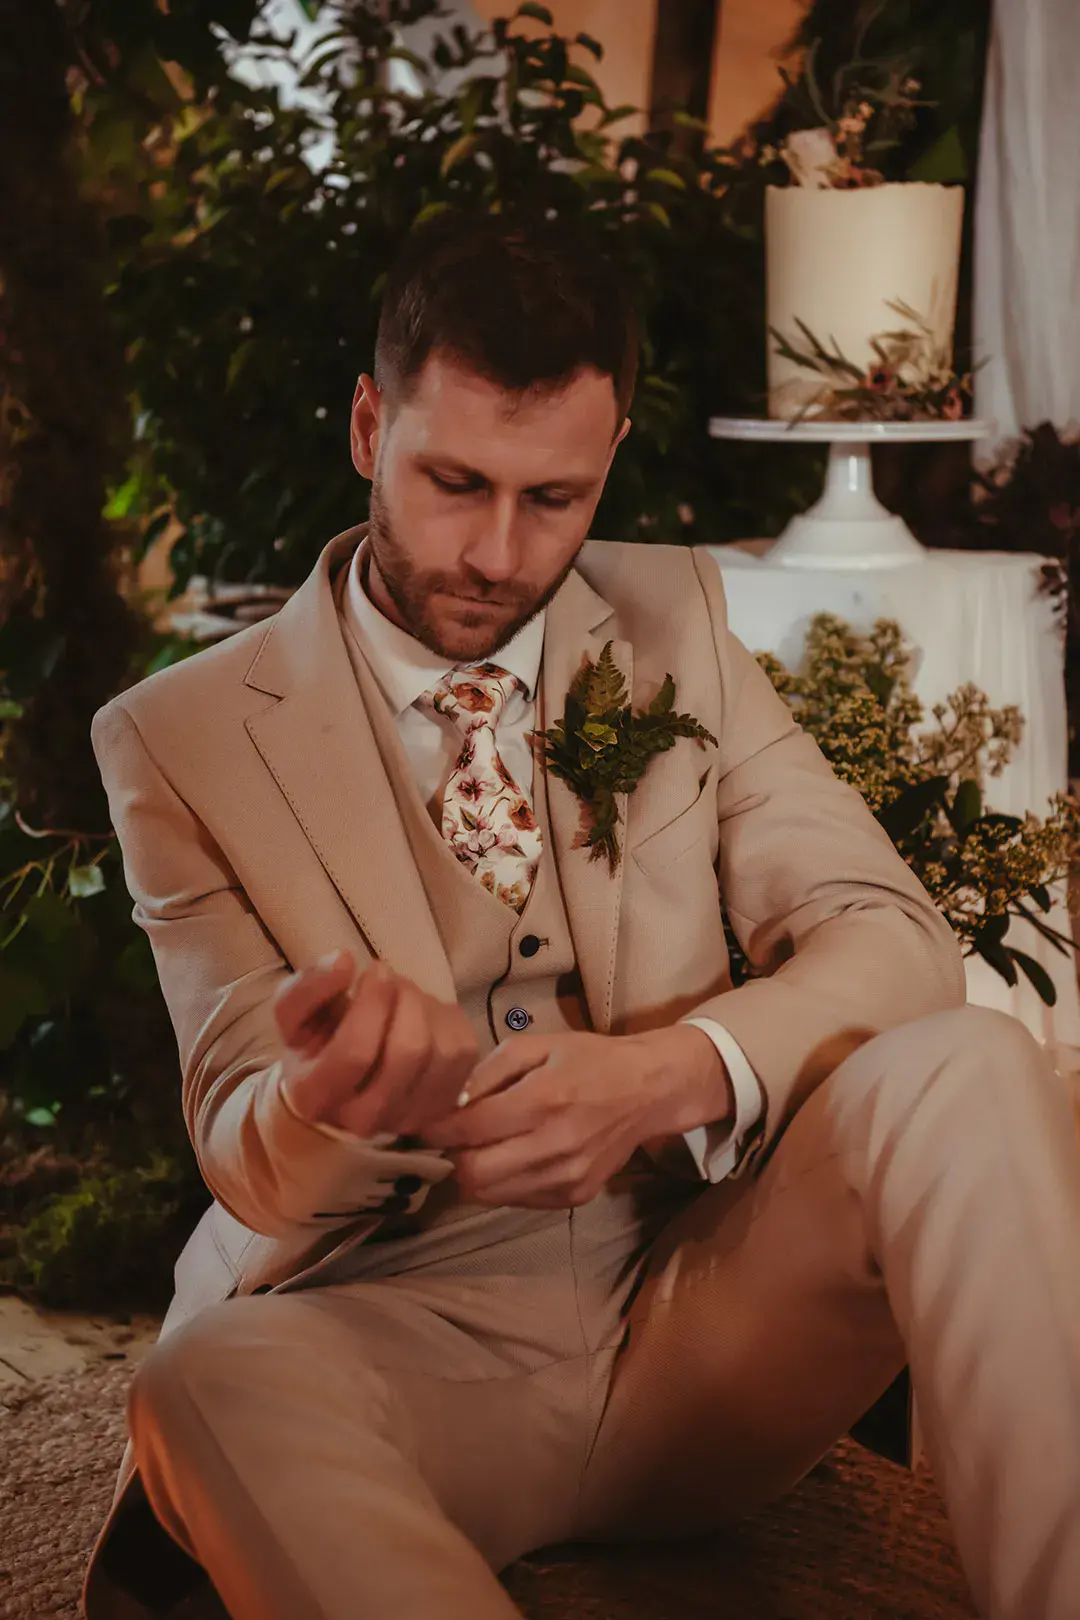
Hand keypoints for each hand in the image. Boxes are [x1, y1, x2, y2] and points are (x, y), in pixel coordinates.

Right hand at [273, 950, 478, 1138]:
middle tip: (389, 978)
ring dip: (426, 1007)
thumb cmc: (315, 1045)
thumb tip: (344, 961)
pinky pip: (463, 1051)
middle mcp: (363, 1119)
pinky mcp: (444, 1104)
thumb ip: (307, 986)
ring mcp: (409, 1117)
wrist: (341, 1086)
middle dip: (404, 998)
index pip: (355, 1052)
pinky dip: (447, 1019)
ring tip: (403, 996)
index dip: (371, 1002)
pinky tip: (424, 1016)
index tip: (372, 970)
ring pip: (441, 1050)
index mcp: (315, 1097)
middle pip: (408, 1050)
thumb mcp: (294, 1014)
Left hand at [420, 1024, 732, 1207]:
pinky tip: (511, 1158)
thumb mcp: (535, 1045)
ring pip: (490, 1195)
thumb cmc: (589, 1059)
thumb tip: (446, 1102)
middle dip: (451, 1156)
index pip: (468, 1129)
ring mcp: (567, 1177)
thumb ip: (487, 1073)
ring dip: (473, 1174)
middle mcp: (555, 1145)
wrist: (649, 1090)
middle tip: (449, 1138)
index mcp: (544, 1100)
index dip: (435, 1129)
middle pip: (472, 1174)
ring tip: (477, 1148)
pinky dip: (503, 1184)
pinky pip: (517, 1201)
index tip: (421, 1122)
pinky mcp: (575, 1197)